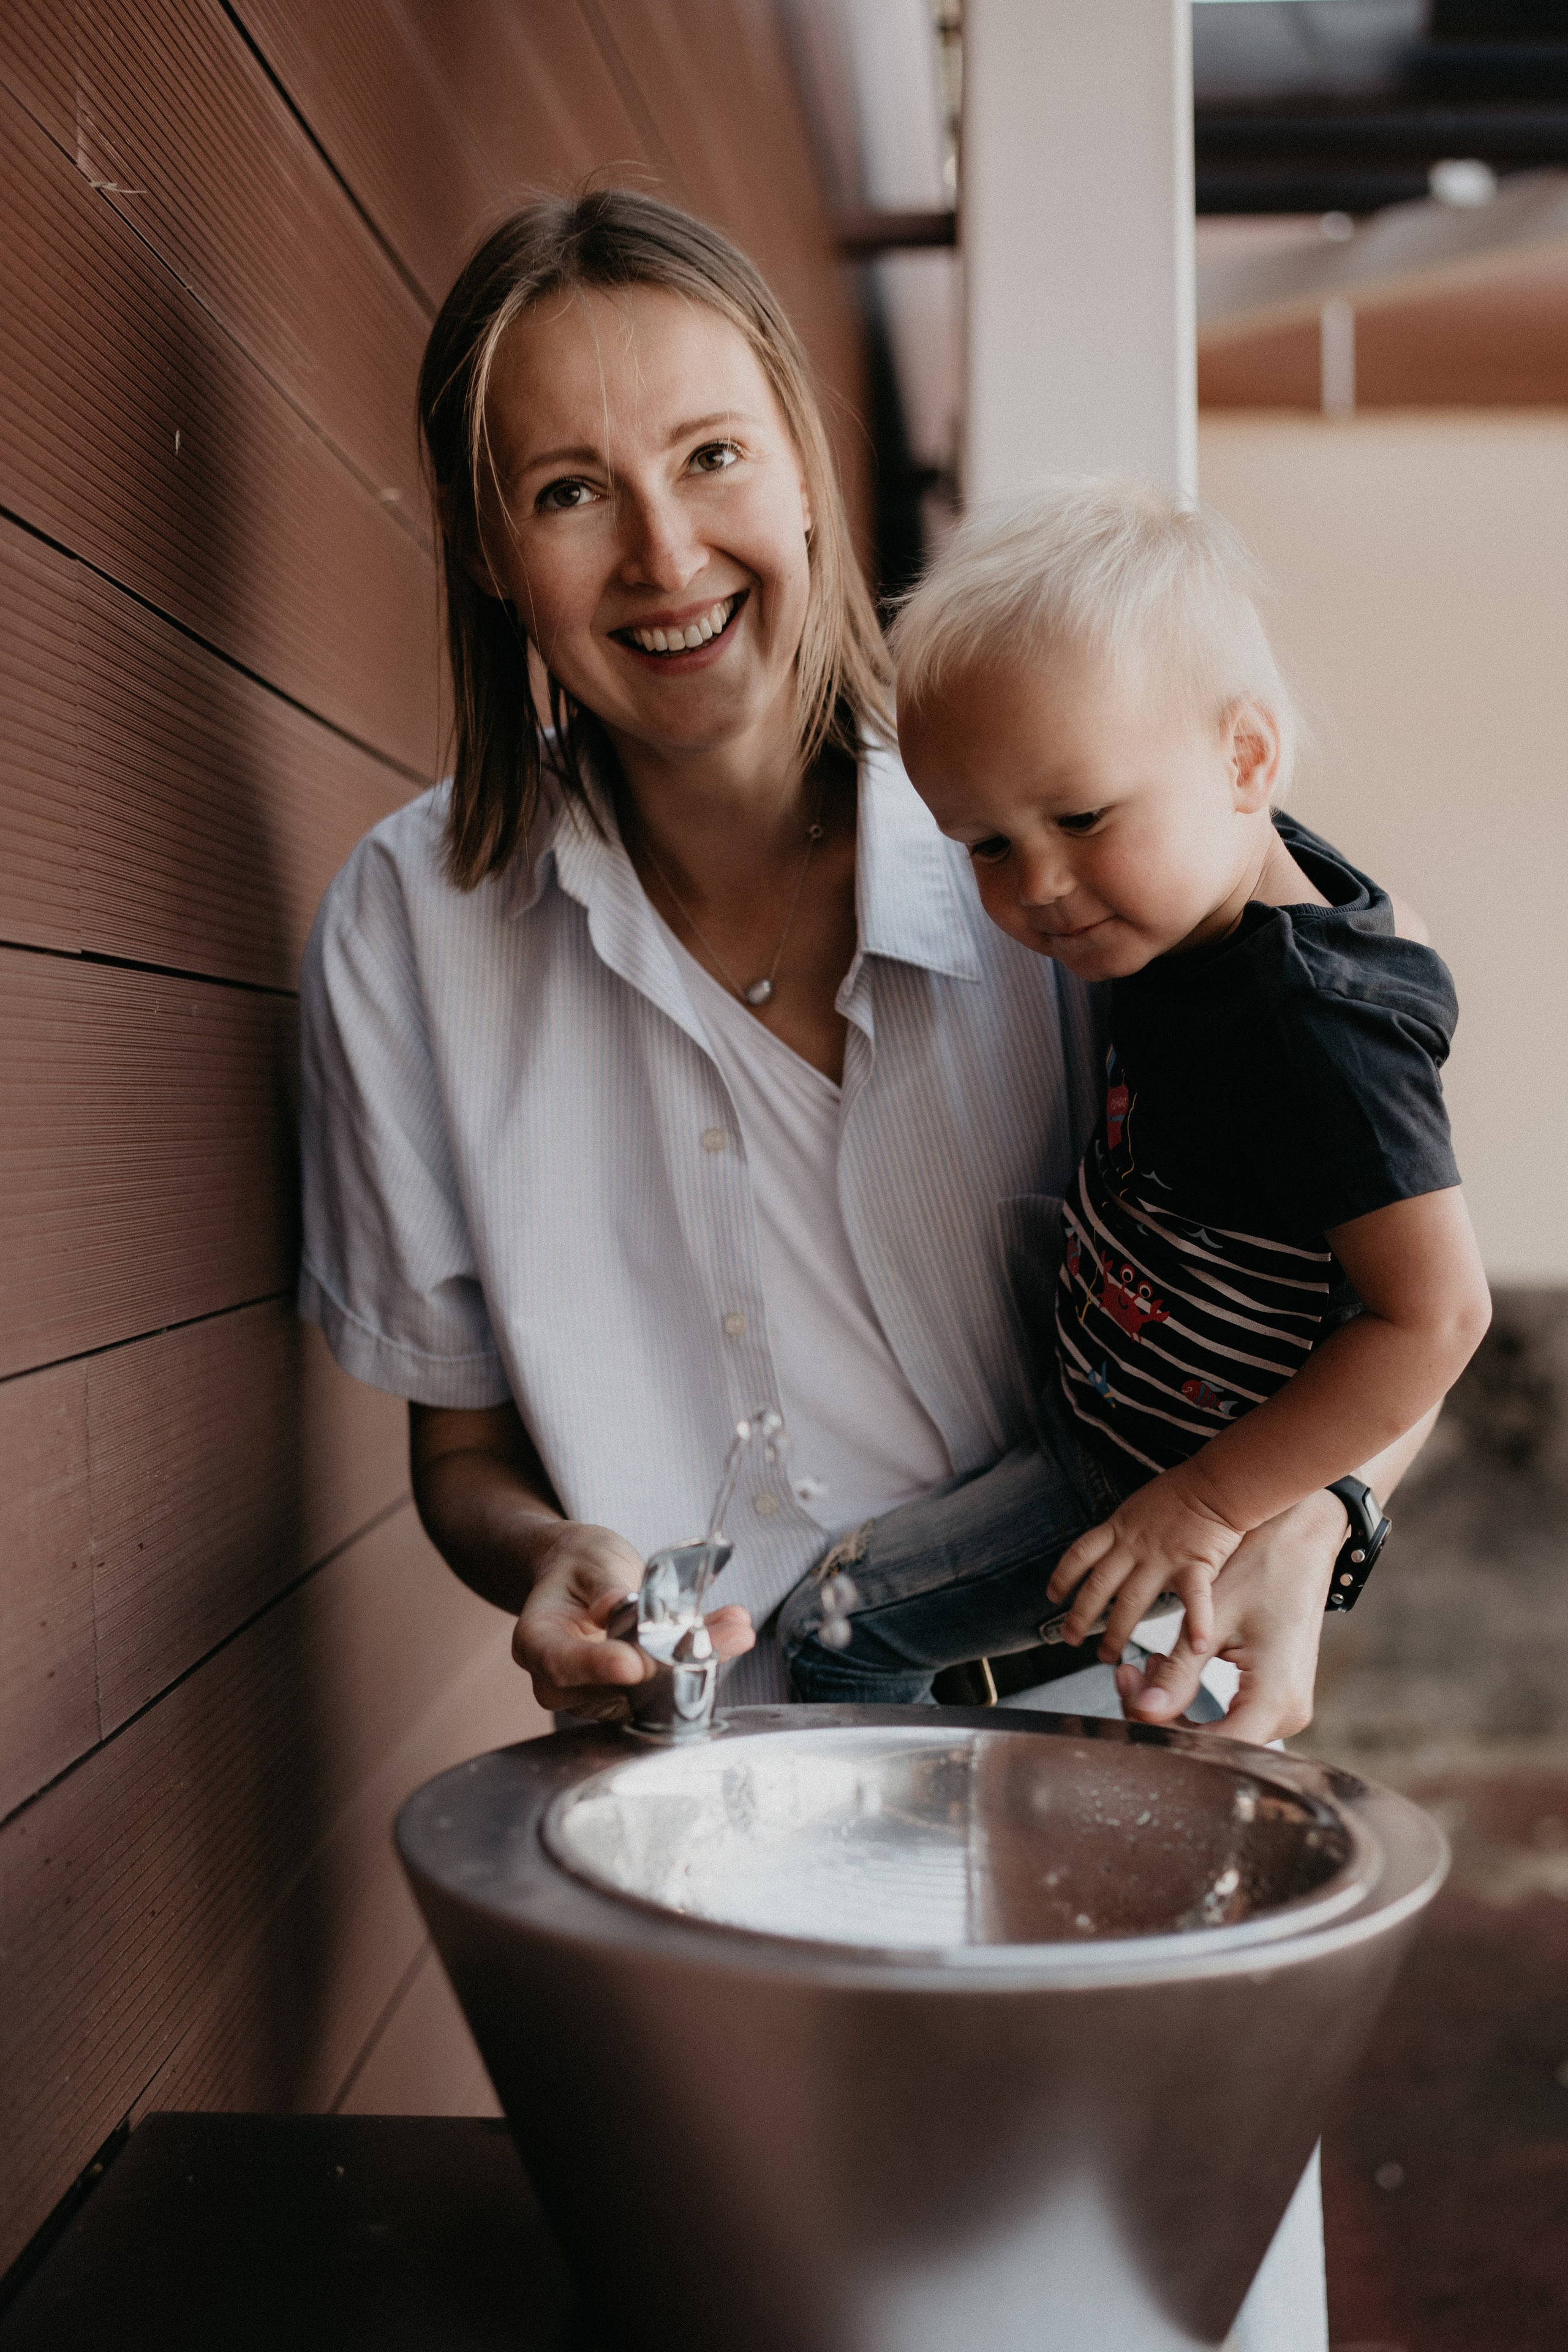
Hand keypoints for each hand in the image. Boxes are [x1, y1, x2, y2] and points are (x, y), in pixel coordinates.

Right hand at [512, 1520, 754, 1720]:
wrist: (583, 1576)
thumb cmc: (581, 1565)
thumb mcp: (591, 1558)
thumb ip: (605, 1585)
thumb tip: (615, 1607)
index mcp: (536, 1641)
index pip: (561, 1664)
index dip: (597, 1667)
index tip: (633, 1665)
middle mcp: (561, 1680)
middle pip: (611, 1687)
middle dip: (667, 1665)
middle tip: (714, 1638)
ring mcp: (595, 1697)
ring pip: (647, 1694)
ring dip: (695, 1663)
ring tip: (734, 1630)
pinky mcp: (629, 1699)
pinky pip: (666, 1689)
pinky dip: (700, 1661)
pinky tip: (732, 1633)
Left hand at [1046, 1468, 1243, 1660]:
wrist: (1216, 1482)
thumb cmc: (1183, 1491)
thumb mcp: (1139, 1505)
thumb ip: (1126, 1529)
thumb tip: (1115, 1548)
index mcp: (1120, 1528)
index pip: (1080, 1554)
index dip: (1063, 1575)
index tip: (1053, 1595)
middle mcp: (1134, 1546)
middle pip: (1099, 1586)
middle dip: (1080, 1616)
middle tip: (1069, 1639)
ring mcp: (1163, 1558)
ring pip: (1131, 1601)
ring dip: (1116, 1632)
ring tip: (1105, 1656)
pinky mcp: (1194, 1566)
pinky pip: (1194, 1600)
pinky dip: (1197, 1623)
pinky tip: (1196, 1646)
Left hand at [1113, 1488, 1344, 1744]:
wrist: (1302, 1540)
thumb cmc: (1262, 1568)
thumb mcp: (1209, 1620)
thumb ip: (1176, 1672)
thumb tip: (1143, 1711)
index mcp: (1275, 1698)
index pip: (1211, 1748)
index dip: (1163, 1735)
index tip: (1128, 1700)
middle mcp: (1288, 1714)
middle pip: (1212, 1745)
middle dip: (1161, 1717)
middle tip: (1124, 1675)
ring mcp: (1286, 1708)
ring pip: (1217, 1733)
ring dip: (1173, 1707)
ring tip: (1141, 1665)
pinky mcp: (1277, 1698)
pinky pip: (1230, 1716)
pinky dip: (1192, 1699)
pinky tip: (1166, 1668)